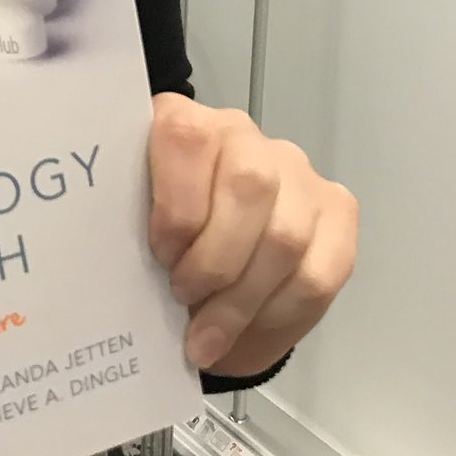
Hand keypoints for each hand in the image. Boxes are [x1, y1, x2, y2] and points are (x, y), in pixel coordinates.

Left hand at [148, 93, 357, 379]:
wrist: (202, 260)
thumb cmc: (159, 239)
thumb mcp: (131, 225)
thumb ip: (128, 228)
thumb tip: (119, 274)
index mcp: (182, 121)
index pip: (187, 139)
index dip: (176, 207)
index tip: (160, 256)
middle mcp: (243, 135)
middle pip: (249, 187)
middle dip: (214, 260)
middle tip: (183, 296)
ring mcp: (296, 171)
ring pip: (286, 236)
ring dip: (242, 299)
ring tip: (206, 334)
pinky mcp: (336, 211)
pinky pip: (319, 272)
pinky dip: (278, 314)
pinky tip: (246, 332)